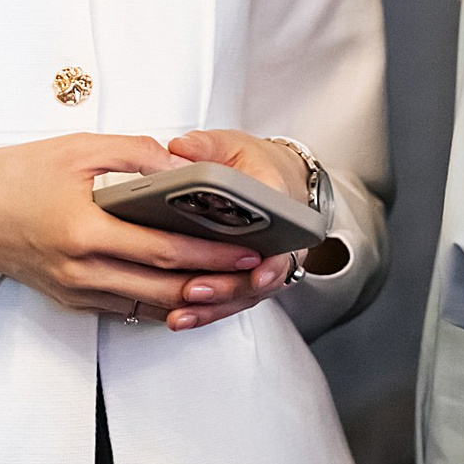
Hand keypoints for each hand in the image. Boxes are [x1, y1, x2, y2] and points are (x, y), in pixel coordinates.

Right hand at [0, 132, 265, 327]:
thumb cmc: (13, 178)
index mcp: (86, 232)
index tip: (245, 249)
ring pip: (149, 305)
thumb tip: (181, 165)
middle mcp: (83, 270)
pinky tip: (184, 287)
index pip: (165, 251)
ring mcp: (77, 290)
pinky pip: (126, 307)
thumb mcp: (75, 150)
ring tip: (228, 281)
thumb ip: (134, 154)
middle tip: (251, 272)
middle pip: (165, 289)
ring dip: (191, 298)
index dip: (211, 254)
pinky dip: (159, 301)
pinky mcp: (71, 299)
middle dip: (214, 283)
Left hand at [160, 128, 310, 329]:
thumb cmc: (255, 167)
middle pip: (261, 275)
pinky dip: (207, 312)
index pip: (284, 234)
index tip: (258, 269)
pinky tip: (180, 317)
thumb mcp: (232, 146)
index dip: (272, 257)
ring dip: (214, 307)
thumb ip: (206, 146)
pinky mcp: (247, 280)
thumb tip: (180, 149)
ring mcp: (264, 265)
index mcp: (279, 204)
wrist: (277, 183)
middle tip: (196, 291)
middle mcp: (280, 242)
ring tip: (182, 313)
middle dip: (229, 287)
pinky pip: (231, 301)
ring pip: (245, 295)